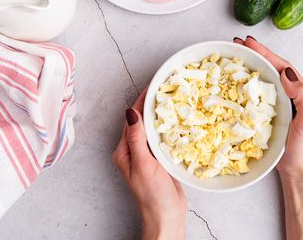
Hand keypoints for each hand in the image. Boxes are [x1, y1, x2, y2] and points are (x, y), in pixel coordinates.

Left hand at [112, 89, 186, 239]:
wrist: (167, 217)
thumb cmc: (153, 195)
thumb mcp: (144, 164)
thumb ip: (137, 139)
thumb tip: (130, 112)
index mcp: (124, 151)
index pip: (131, 119)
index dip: (141, 101)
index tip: (153, 85)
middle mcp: (133, 151)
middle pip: (141, 121)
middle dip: (151, 103)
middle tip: (165, 87)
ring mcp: (146, 155)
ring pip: (152, 128)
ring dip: (160, 114)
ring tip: (172, 98)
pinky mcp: (159, 160)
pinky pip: (161, 138)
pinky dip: (168, 127)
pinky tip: (178, 120)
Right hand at [234, 36, 302, 178]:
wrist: (297, 172)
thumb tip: (286, 74)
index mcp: (302, 92)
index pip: (282, 66)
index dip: (265, 52)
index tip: (248, 42)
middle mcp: (290, 95)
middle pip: (271, 68)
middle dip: (255, 54)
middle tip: (236, 44)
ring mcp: (278, 105)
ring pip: (262, 80)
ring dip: (249, 67)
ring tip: (233, 57)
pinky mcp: (267, 115)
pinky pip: (255, 95)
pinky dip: (245, 85)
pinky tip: (234, 83)